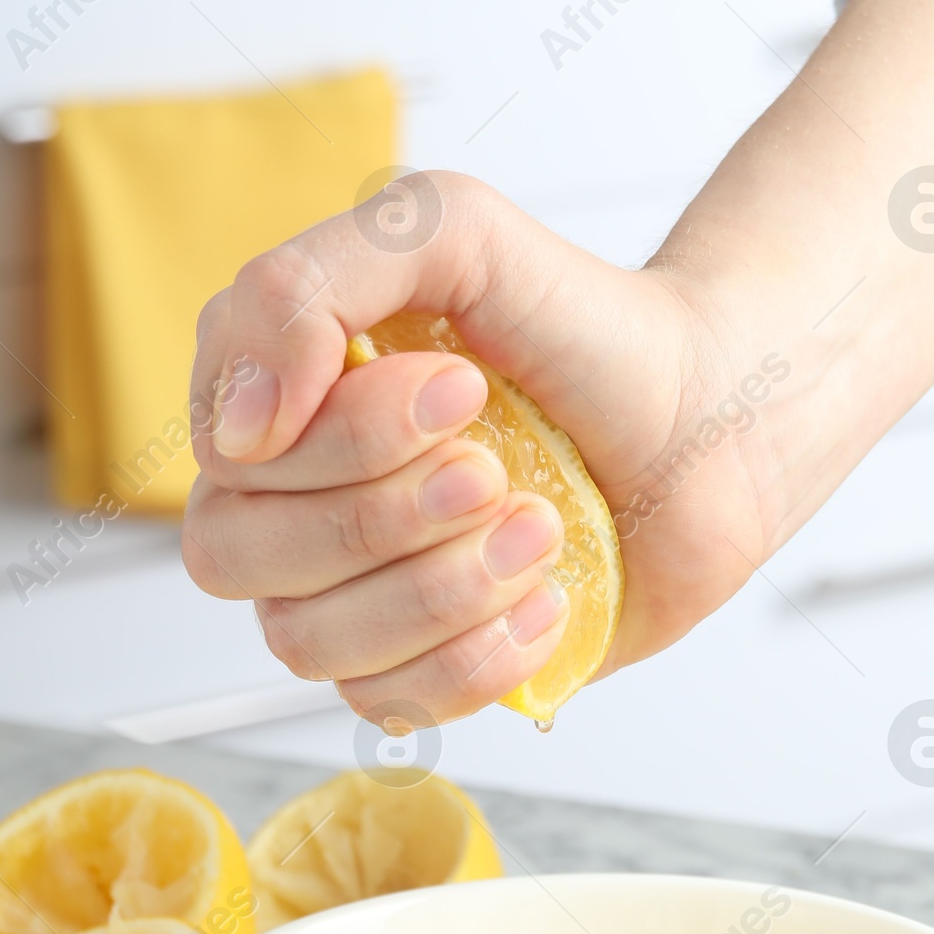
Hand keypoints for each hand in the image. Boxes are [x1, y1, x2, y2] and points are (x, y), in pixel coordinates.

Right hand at [181, 175, 768, 724]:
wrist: (706, 415)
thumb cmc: (578, 322)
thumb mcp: (453, 229)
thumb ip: (312, 280)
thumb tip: (240, 423)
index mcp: (274, 394)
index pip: (226, 451)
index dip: (342, 438)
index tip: (462, 386)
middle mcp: (287, 498)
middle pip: (238, 554)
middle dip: (390, 514)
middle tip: (498, 466)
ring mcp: (345, 590)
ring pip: (308, 641)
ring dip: (442, 587)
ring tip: (541, 524)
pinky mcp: (416, 666)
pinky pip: (385, 704)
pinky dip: (476, 657)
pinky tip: (543, 597)